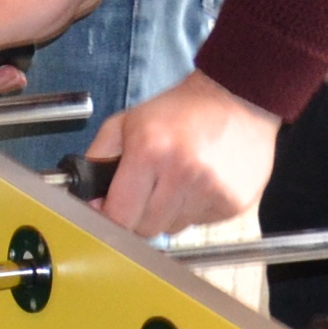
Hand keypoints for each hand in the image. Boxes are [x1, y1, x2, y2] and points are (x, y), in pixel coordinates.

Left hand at [77, 70, 279, 237]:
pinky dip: (193, 210)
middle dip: (138, 214)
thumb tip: (89, 200)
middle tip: (148, 188)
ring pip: (172, 229)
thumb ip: (97, 159)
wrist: (238, 99)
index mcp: (149, 152)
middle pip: (145, 228)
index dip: (111, 214)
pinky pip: (199, 223)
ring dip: (168, 212)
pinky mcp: (233, 203)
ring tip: (177, 180)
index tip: (112, 207)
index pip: (119, 215)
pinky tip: (199, 183)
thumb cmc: (178, 111)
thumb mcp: (125, 123)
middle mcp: (182, 174)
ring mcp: (211, 191)